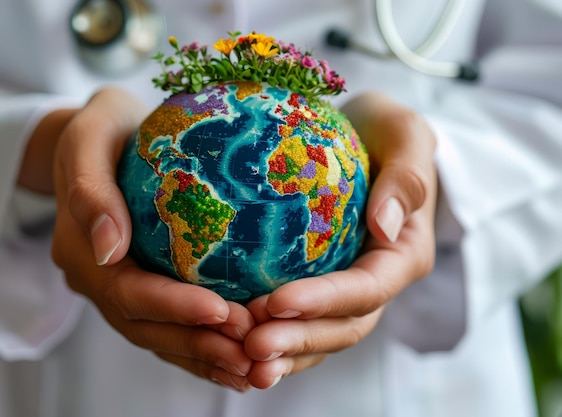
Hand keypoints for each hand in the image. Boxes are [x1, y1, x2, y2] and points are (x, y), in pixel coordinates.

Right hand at [47, 87, 254, 390]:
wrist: (99, 136)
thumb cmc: (100, 128)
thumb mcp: (89, 136)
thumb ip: (90, 190)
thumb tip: (110, 249)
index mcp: (80, 250)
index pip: (126, 291)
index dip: (171, 307)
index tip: (221, 311)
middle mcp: (97, 278)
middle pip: (144, 326)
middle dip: (197, 342)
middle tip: (249, 351)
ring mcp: (117, 288)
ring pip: (158, 335)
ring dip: (204, 355)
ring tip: (253, 368)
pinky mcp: (142, 286)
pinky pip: (169, 325)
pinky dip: (202, 345)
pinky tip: (239, 358)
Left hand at [243, 92, 437, 388]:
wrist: (374, 139)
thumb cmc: (389, 133)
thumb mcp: (405, 134)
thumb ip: (405, 177)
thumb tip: (383, 225)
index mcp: (403, 253)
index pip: (366, 288)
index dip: (324, 302)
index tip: (276, 302)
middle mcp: (378, 281)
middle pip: (343, 326)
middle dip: (299, 339)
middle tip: (252, 345)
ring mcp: (350, 289)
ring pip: (321, 334)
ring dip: (285, 352)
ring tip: (242, 360)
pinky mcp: (322, 285)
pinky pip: (300, 320)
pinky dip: (275, 335)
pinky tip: (237, 344)